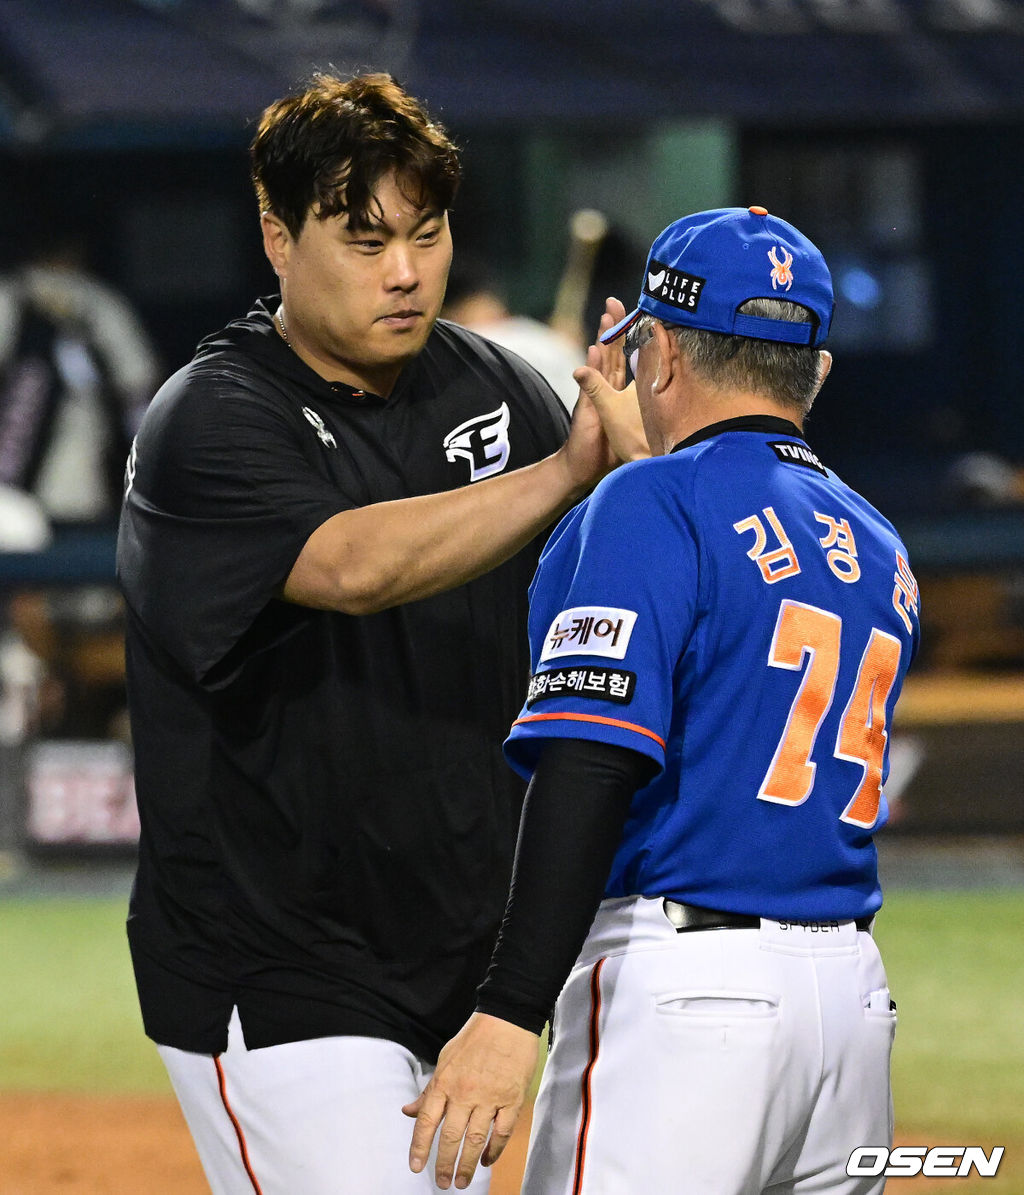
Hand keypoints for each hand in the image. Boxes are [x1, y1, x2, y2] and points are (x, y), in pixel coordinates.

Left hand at [403, 1012, 540, 1189]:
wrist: (507, 1018)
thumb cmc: (474, 1037)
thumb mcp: (444, 1059)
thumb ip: (429, 1089)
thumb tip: (408, 1111)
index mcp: (445, 1082)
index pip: (427, 1121)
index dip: (419, 1147)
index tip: (416, 1167)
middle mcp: (465, 1092)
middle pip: (451, 1136)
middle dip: (444, 1164)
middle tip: (442, 1183)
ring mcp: (490, 1097)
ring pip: (476, 1140)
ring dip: (467, 1164)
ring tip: (462, 1181)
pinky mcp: (512, 1099)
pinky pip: (502, 1132)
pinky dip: (494, 1150)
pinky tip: (486, 1160)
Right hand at [574, 297, 649, 462]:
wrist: (583, 466)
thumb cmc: (609, 447)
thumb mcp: (630, 423)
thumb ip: (643, 407)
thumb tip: (665, 397)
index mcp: (613, 389)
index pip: (619, 355)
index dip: (624, 335)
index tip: (630, 311)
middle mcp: (603, 389)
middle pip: (608, 352)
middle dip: (611, 327)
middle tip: (613, 302)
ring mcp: (593, 397)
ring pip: (600, 364)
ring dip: (602, 341)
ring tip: (605, 319)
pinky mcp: (586, 410)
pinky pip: (591, 386)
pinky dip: (593, 369)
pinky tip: (595, 354)